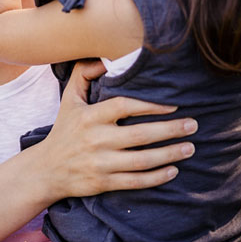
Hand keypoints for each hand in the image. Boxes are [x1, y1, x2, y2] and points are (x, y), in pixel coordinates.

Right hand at [38, 60, 197, 201]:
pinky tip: (174, 170)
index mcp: (89, 117)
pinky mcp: (103, 183)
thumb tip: (103, 58)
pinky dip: (158, 177)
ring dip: (170, 154)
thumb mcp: (69, 99)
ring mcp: (100, 163)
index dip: (151, 105)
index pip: (124, 107)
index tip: (174, 105)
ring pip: (142, 160)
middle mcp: (95, 139)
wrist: (47, 169)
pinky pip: (136, 181)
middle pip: (140, 135)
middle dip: (170, 130)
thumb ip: (83, 74)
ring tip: (190, 148)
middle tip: (193, 125)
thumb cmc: (64, 130)